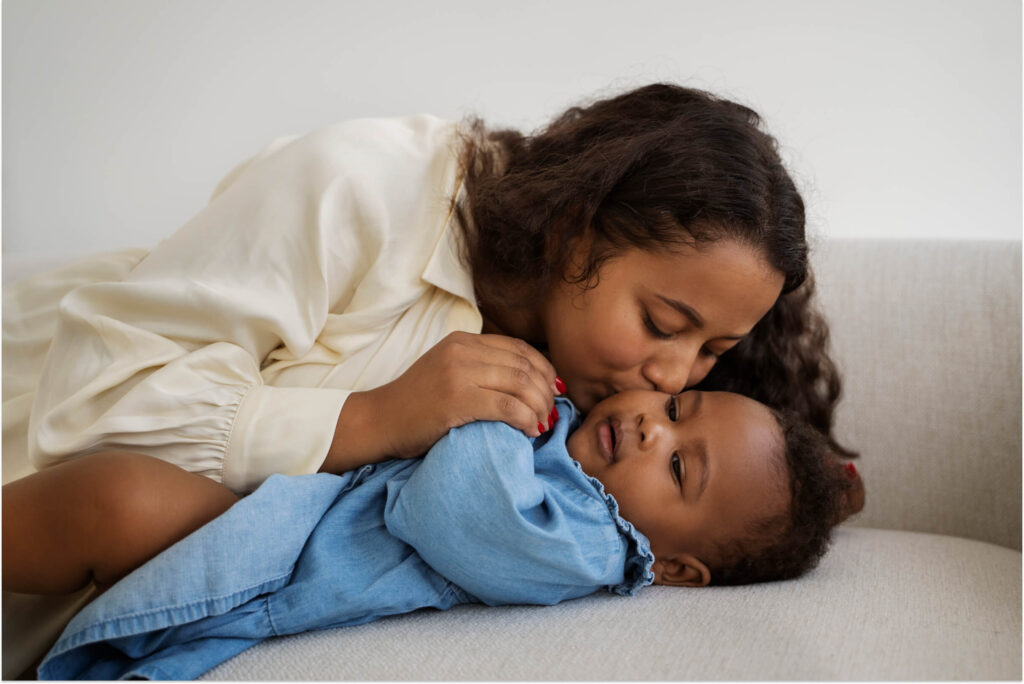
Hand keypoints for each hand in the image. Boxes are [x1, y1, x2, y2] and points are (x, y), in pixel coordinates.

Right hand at [323, 332, 561, 470]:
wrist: (379, 421)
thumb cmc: (416, 405)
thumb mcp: (448, 371)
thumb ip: (480, 368)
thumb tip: (528, 382)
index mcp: (462, 340)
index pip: (518, 348)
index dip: (544, 369)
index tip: (555, 390)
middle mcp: (462, 350)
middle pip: (524, 366)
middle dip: (546, 391)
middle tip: (552, 413)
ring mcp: (458, 373)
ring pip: (520, 385)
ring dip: (539, 407)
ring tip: (543, 424)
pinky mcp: (457, 399)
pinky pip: (507, 406)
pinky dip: (526, 419)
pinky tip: (529, 431)